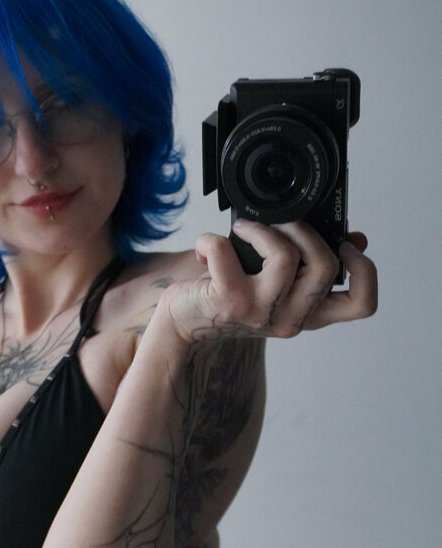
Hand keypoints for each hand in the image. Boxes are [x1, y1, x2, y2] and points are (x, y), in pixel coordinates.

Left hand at [162, 221, 377, 343]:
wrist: (183, 324)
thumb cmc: (230, 296)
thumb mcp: (276, 283)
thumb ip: (309, 265)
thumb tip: (355, 237)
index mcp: (308, 312)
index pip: (361, 304)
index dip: (364, 270)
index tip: (347, 245)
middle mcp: (290, 318)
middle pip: (325, 266)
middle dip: (305, 229)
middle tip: (281, 224)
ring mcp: (260, 312)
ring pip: (284, 256)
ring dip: (262, 228)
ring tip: (243, 229)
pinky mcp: (227, 302)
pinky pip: (226, 252)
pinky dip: (212, 239)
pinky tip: (207, 246)